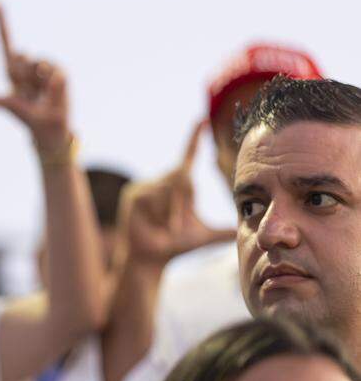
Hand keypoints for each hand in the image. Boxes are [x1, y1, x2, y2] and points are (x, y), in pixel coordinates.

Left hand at [0, 4, 69, 155]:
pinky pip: (54, 71)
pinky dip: (53, 83)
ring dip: (38, 78)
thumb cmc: (28, 118)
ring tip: (39, 93)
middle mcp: (27, 67)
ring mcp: (43, 68)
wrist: (50, 127)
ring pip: (38, 61)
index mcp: (12, 72)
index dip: (2, 23)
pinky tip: (52, 91)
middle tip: (25, 90)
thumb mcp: (6, 106)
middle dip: (21, 71)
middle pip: (19, 55)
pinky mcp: (58, 72)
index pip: (6, 43)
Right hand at [121, 119, 234, 265]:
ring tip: (164, 228)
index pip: (188, 157)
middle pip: (181, 176)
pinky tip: (152, 224)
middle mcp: (160, 181)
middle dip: (183, 201)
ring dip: (171, 211)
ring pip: (168, 188)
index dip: (195, 138)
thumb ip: (223, 231)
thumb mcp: (204, 237)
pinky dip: (159, 213)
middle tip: (176, 225)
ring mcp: (145, 186)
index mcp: (177, 187)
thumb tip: (246, 231)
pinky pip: (153, 196)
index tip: (202, 120)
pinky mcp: (133, 194)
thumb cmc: (174, 247)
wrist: (150, 260)